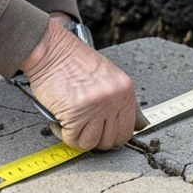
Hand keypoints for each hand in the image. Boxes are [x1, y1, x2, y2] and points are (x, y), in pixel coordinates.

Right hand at [20, 18, 147, 150]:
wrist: (50, 49)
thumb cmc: (74, 61)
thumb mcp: (109, 77)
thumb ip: (125, 102)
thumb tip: (142, 124)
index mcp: (125, 90)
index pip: (128, 130)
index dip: (111, 135)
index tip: (100, 131)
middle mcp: (114, 99)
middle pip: (111, 141)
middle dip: (94, 138)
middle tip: (81, 126)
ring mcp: (95, 106)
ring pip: (91, 144)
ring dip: (77, 136)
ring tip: (69, 121)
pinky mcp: (75, 112)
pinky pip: (72, 139)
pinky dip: (62, 133)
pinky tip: (59, 119)